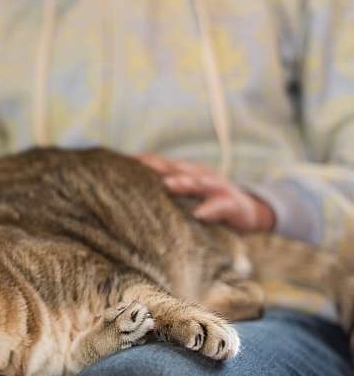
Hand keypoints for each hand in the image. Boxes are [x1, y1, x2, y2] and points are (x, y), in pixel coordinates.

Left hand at [136, 154, 275, 232]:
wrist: (248, 212)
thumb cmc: (208, 204)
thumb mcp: (187, 194)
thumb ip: (167, 190)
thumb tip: (132, 191)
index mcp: (188, 172)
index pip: (164, 164)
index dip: (147, 161)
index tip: (126, 161)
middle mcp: (202, 175)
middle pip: (179, 169)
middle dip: (160, 166)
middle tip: (142, 166)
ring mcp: (219, 188)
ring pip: (201, 182)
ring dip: (186, 182)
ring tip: (169, 185)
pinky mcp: (233, 204)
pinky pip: (221, 206)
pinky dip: (210, 209)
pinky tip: (199, 214)